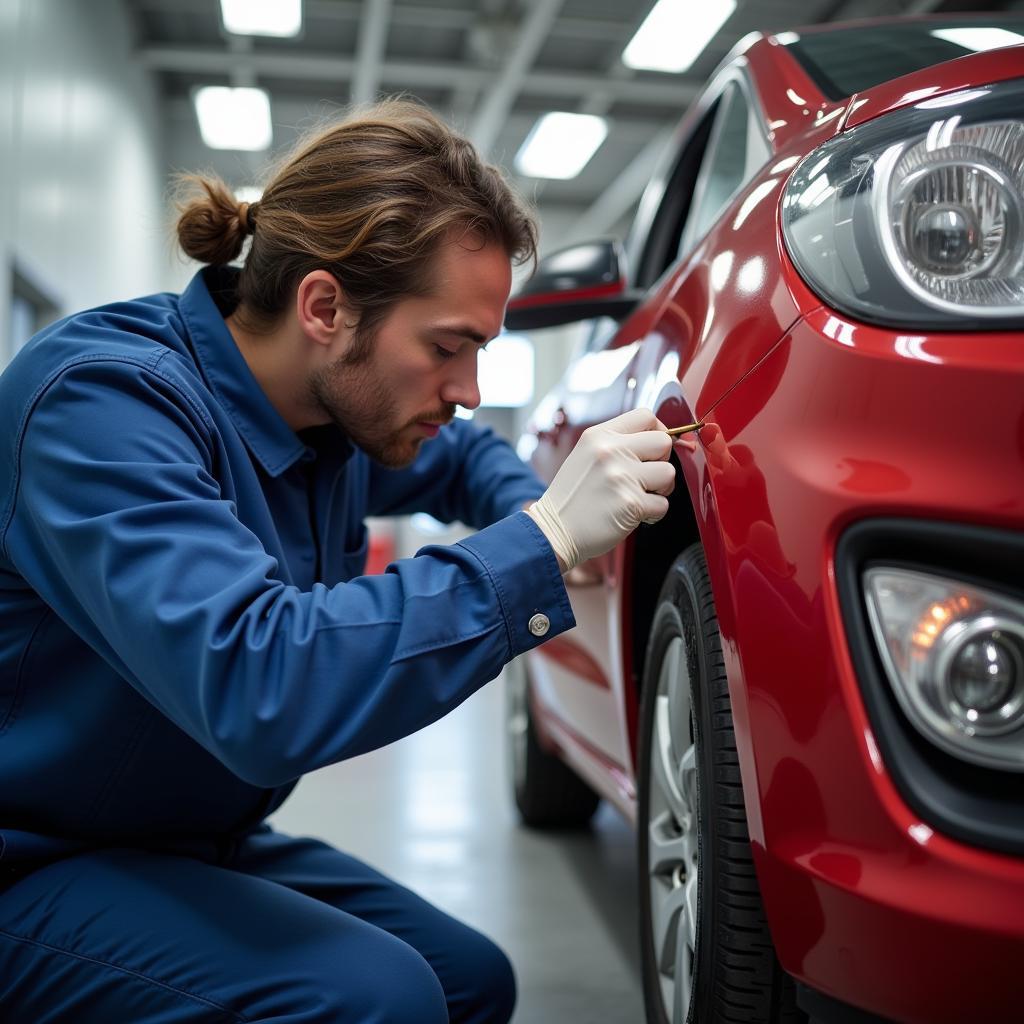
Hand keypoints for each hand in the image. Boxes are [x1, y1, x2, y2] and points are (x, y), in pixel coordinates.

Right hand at [526, 408, 674, 572]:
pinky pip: (663, 504)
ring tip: (639, 497)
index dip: (658, 431)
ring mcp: (621, 477)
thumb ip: (617, 443)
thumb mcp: (586, 454)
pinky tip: (633, 515)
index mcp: (599, 436)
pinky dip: (652, 514)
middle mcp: (610, 452)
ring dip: (660, 489)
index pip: (645, 416)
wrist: (553, 530)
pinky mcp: (632, 504)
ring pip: (668, 473)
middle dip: (661, 461)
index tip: (652, 450)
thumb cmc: (572, 496)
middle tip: (646, 478)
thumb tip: (659, 440)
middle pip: (663, 442)